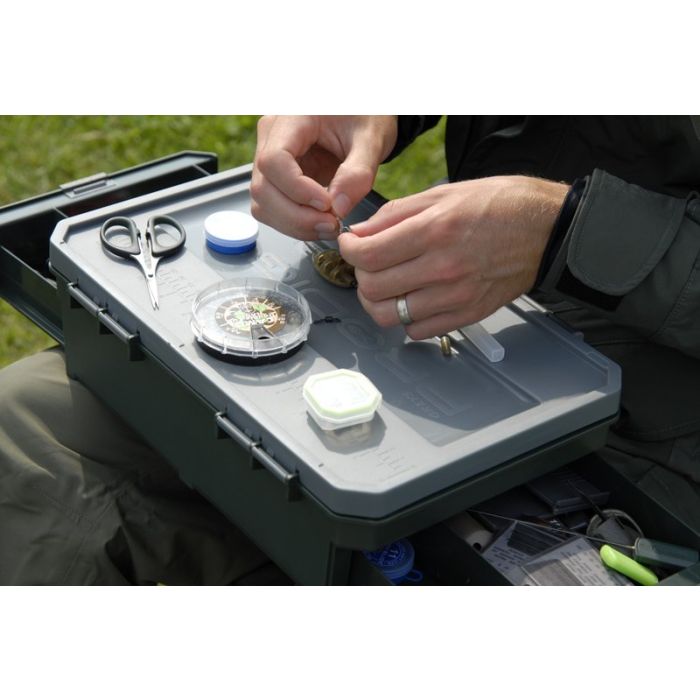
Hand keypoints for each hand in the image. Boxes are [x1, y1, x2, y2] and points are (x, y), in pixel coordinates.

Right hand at [251, 116, 396, 240]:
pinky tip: (319, 223)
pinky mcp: (276, 179)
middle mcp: (272, 136)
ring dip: (294, 224)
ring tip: (328, 226)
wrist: (362, 117)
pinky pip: (272, 208)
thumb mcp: (371, 139)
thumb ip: (358, 173)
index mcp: (291, 117)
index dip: (297, 190)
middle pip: (263, 188)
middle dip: (297, 216)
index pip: (274, 160)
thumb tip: (338, 208)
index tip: (327, 205)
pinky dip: (294, 223)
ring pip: (263, 203)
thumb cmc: (365, 117)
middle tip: (331, 224)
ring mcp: (270, 159)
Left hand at [338, 176, 568, 338]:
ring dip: (378, 301)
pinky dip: (405, 319)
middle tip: (367, 264)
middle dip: (360, 275)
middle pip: (372, 288)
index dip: (348, 250)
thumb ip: (395, 215)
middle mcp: (443, 268)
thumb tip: (361, 233)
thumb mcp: (443, 194)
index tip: (351, 245)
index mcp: (434, 230)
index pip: (367, 255)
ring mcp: (455, 297)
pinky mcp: (466, 315)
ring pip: (389, 316)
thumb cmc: (499, 205)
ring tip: (386, 285)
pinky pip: (416, 331)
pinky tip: (413, 299)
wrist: (546, 229)